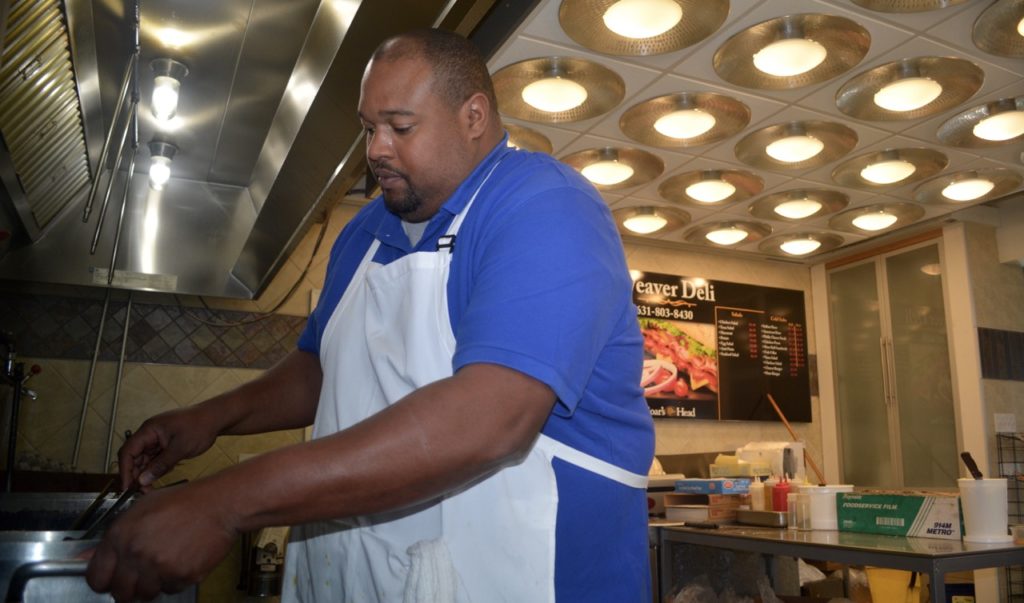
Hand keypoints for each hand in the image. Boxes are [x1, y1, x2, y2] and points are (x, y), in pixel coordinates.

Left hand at [85, 482, 237, 601]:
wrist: (219, 504)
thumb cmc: (182, 502)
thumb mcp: (141, 509)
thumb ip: (113, 537)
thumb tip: (85, 558)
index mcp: (121, 535)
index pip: (96, 578)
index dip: (104, 582)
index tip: (111, 581)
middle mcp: (136, 554)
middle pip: (120, 593)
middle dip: (129, 589)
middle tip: (141, 577)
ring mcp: (159, 567)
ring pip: (146, 595)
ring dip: (153, 585)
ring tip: (165, 564)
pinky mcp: (182, 576)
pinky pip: (171, 590)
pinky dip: (175, 580)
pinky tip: (183, 560)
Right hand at [119, 407, 218, 489]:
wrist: (216, 419)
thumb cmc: (199, 426)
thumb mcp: (180, 448)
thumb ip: (161, 465)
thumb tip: (143, 480)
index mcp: (149, 430)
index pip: (128, 451)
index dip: (125, 470)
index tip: (126, 486)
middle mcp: (150, 435)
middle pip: (134, 457)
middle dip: (135, 474)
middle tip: (140, 491)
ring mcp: (158, 440)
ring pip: (144, 460)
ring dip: (145, 474)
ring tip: (149, 490)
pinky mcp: (165, 446)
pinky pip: (155, 460)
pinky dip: (155, 470)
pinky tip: (157, 480)